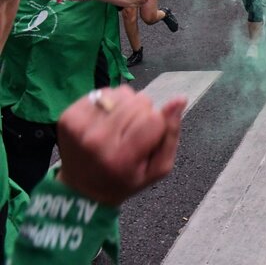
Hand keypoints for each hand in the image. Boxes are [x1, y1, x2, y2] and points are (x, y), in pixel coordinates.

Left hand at [57, 86, 186, 206]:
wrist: (82, 189)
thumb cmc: (125, 179)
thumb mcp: (157, 169)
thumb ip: (171, 135)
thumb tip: (179, 99)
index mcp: (121, 157)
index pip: (153, 118)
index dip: (157, 124)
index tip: (148, 139)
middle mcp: (97, 140)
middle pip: (139, 102)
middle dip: (143, 113)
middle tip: (133, 133)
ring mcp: (80, 126)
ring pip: (123, 93)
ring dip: (127, 105)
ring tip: (120, 125)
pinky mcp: (69, 116)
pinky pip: (103, 92)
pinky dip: (110, 102)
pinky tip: (106, 120)